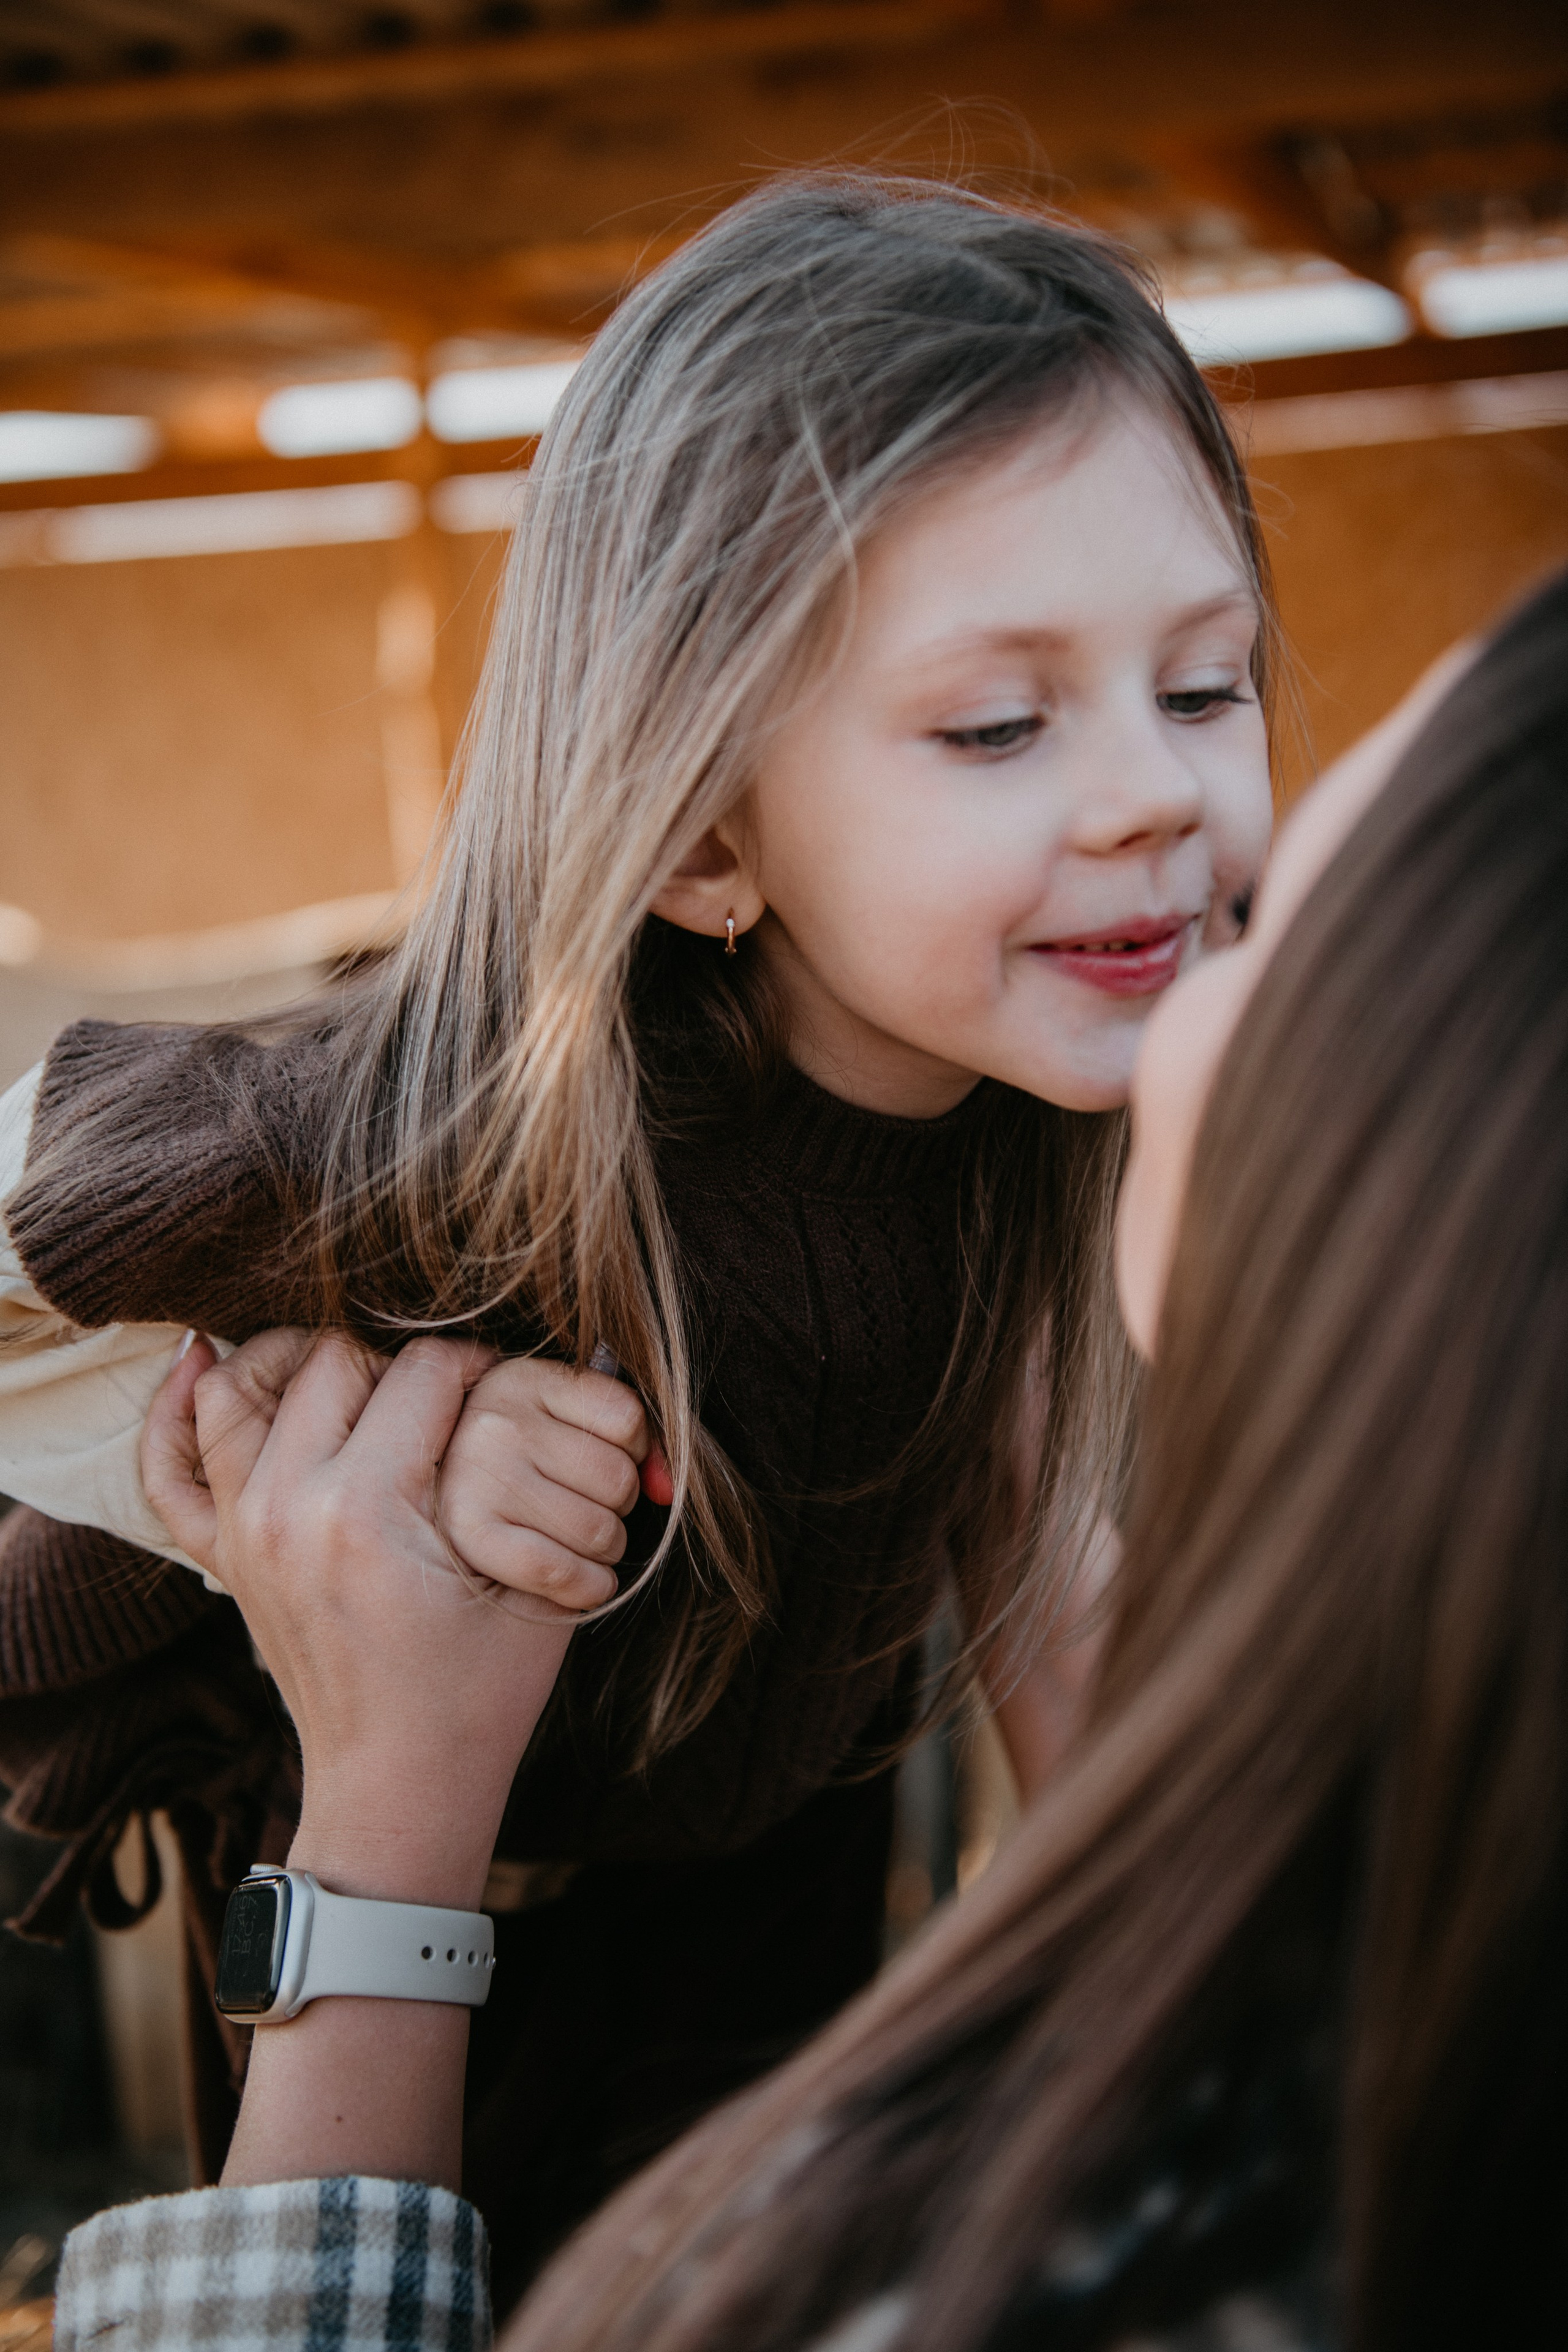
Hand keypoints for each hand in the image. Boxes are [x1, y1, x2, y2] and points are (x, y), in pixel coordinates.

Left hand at [143, 1329, 573, 1908]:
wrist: (403, 1784)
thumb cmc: (480, 1694)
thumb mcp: (534, 1580)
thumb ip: (534, 1471)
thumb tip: (536, 1368)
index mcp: (369, 1512)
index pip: (422, 1371)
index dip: (475, 1361)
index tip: (500, 1381)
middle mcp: (288, 1508)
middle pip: (333, 1359)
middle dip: (396, 1357)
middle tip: (438, 1392)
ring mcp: (242, 1530)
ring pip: (242, 1385)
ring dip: (298, 1361)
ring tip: (350, 1366)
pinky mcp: (223, 1556)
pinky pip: (172, 1464)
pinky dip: (176, 1409)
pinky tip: (198, 1362)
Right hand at [437, 1355, 661, 1611]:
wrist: (427, 1538)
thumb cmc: (520, 1477)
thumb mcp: (565, 1432)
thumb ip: (631, 1442)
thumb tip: (667, 1486)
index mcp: (517, 1379)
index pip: (628, 1419)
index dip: (633, 1452)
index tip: (603, 1460)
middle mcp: (492, 1420)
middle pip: (617, 1477)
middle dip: (615, 1505)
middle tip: (582, 1509)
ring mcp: (476, 1476)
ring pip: (600, 1529)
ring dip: (603, 1550)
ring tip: (573, 1542)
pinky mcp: (468, 1537)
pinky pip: (562, 1571)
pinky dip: (587, 1587)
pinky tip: (578, 1583)